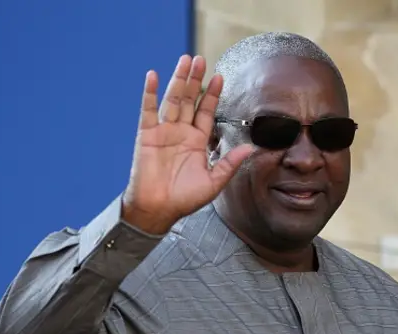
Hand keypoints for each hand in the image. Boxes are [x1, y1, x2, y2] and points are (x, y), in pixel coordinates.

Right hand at [122, 55, 252, 233]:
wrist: (158, 210)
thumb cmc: (184, 199)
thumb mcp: (214, 182)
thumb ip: (230, 163)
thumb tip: (251, 149)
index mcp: (197, 142)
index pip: (206, 112)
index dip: (212, 95)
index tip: (220, 77)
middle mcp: (181, 132)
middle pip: (190, 100)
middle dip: (196, 80)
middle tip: (201, 59)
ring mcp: (163, 131)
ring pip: (172, 100)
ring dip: (179, 80)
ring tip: (185, 60)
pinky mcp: (146, 135)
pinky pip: (148, 110)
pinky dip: (149, 93)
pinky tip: (153, 75)